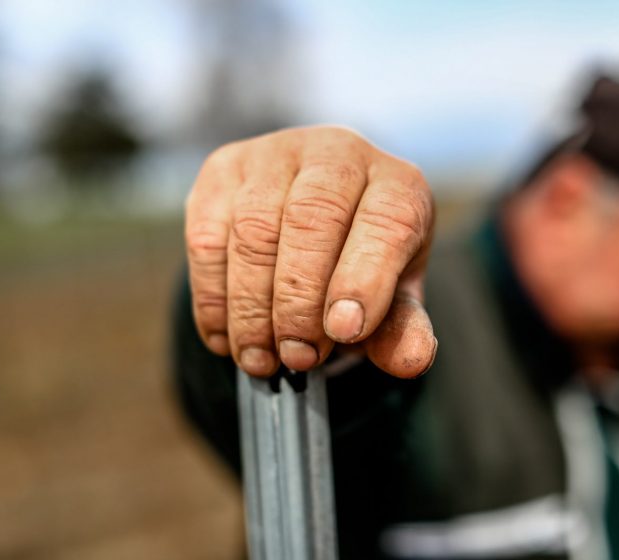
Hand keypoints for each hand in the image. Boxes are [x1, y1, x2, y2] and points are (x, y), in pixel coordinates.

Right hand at [185, 126, 436, 377]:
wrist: (315, 221)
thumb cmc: (363, 263)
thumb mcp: (394, 297)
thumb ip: (402, 328)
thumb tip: (411, 362)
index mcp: (396, 183)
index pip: (387, 220)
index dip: (364, 278)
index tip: (343, 333)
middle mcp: (337, 154)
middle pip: (312, 219)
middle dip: (299, 300)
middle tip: (297, 358)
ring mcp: (274, 155)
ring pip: (253, 230)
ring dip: (251, 307)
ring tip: (260, 359)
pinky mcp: (224, 170)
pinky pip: (207, 237)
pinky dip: (214, 298)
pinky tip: (227, 338)